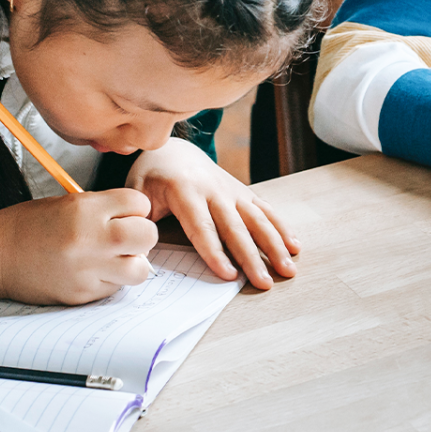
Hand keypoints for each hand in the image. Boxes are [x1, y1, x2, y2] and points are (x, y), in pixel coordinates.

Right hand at [0, 188, 157, 303]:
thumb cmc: (31, 225)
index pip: (140, 203)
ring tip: (114, 258)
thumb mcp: (70, 202)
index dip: (136, 208)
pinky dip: (111, 280)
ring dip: (132, 263)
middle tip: (127, 237)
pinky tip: (91, 272)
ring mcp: (87, 270)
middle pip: (148, 236)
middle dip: (142, 235)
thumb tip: (138, 219)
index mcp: (86, 209)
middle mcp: (90, 239)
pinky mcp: (82, 294)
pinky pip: (115, 288)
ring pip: (140, 269)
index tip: (125, 213)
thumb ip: (106, 209)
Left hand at [127, 138, 299, 288]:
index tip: (229, 276)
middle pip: (236, 228)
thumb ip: (139, 221)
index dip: (215, 253)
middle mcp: (214, 189)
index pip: (202, 227)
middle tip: (265, 282)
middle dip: (253, 257)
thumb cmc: (151, 177)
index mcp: (184, 190)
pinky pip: (266, 210)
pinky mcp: (243, 191)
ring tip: (288, 268)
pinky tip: (295, 246)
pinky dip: (282, 227)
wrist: (173, 149)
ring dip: (275, 245)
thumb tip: (139, 256)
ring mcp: (232, 189)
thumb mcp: (135, 193)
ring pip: (257, 219)